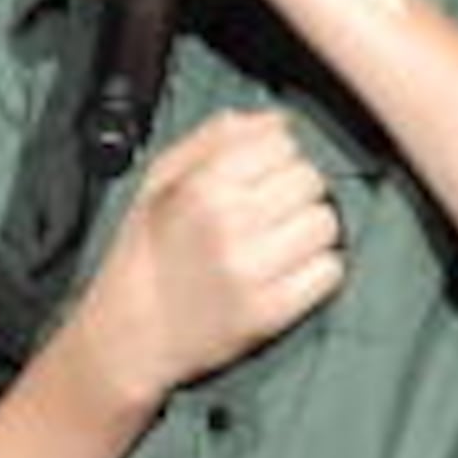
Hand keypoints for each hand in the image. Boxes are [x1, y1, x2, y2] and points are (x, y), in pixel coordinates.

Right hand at [69, 105, 343, 402]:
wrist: (127, 337)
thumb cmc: (146, 253)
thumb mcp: (158, 183)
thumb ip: (214, 139)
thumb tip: (278, 119)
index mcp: (200, 187)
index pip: (283, 142)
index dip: (276, 158)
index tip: (259, 178)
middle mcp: (229, 224)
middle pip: (311, 179)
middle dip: (296, 193)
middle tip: (270, 215)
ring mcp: (252, 270)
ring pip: (327, 223)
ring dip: (310, 232)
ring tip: (279, 245)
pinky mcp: (271, 312)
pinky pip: (330, 270)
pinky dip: (317, 272)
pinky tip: (288, 274)